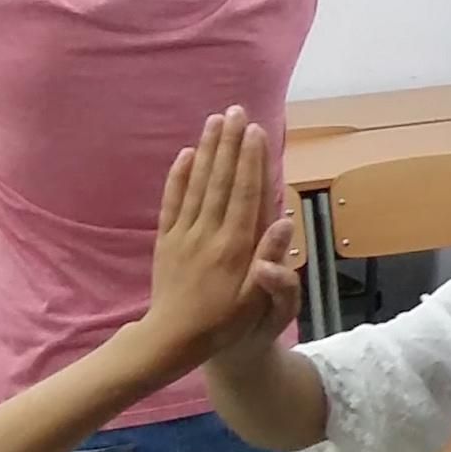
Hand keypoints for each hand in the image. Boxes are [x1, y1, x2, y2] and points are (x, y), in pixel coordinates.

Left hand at [142, 109, 300, 369]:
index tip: (256, 130)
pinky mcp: (166, 241)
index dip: (251, 160)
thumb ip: (273, 261)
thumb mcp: (258, 302)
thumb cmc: (226, 324)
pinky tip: (186, 154)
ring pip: (198, 184)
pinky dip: (179, 176)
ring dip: (208, 150)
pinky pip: (173, 202)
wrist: (172, 341)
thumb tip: (284, 223)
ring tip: (214, 121)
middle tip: (235, 110)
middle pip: (220, 181)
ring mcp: (184, 235)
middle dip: (230, 143)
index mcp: (235, 247)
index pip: (245, 194)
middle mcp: (209, 234)